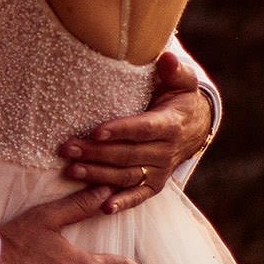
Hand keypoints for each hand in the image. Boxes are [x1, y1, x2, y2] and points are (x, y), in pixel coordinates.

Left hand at [56, 52, 211, 214]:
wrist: (196, 126)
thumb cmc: (180, 97)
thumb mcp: (183, 80)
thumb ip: (174, 69)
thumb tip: (166, 56)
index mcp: (170, 124)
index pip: (143, 128)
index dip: (121, 130)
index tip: (96, 131)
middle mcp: (166, 151)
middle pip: (128, 154)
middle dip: (96, 152)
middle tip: (67, 148)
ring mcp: (160, 170)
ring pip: (126, 175)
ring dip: (98, 175)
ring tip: (71, 170)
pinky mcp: (155, 184)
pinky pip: (138, 196)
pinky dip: (122, 203)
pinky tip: (103, 207)